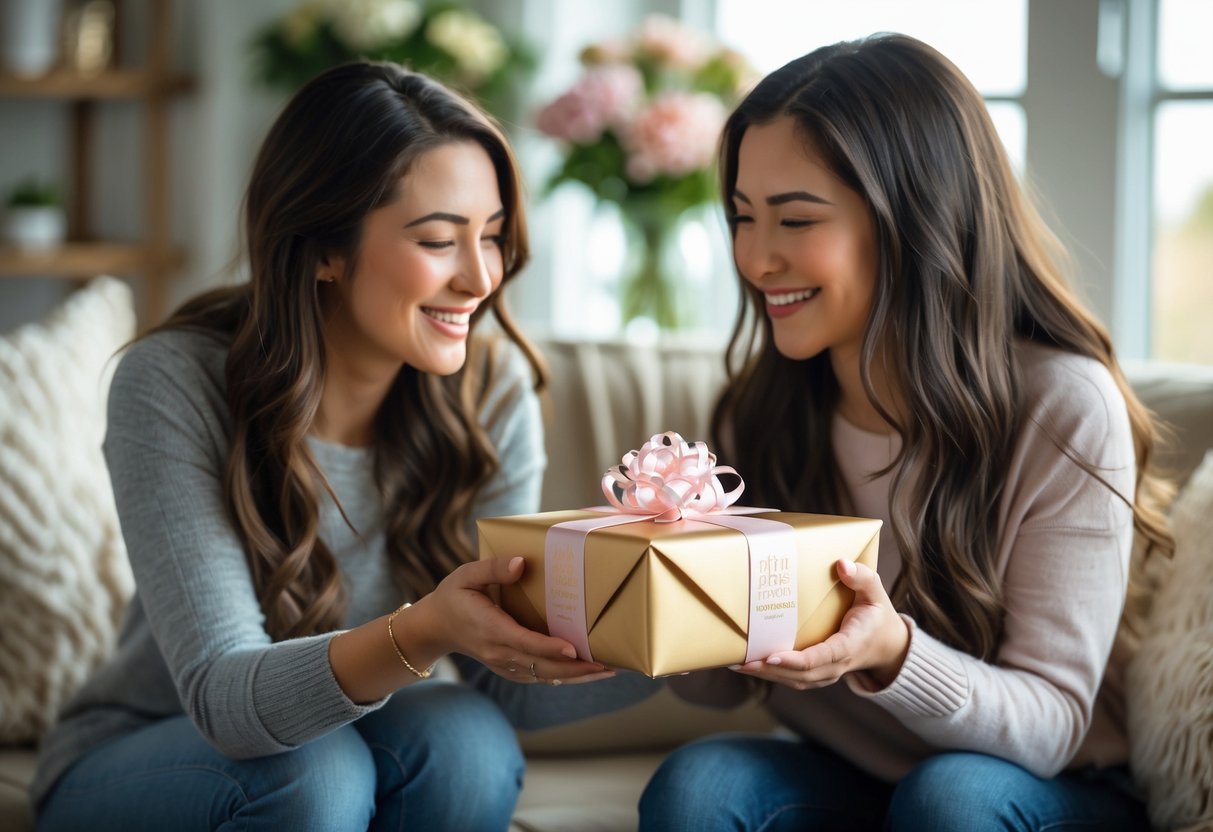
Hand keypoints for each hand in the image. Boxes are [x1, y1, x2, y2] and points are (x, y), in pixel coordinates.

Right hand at [412, 556, 614, 686]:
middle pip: (542, 665)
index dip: (549, 647)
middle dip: (576, 668)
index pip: (524, 642)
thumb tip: (522, 564)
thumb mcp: (466, 575)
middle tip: (608, 665)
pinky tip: (585, 673)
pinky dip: (563, 676)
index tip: (573, 649)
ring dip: (576, 676)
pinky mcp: (509, 668)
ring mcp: (504, 664)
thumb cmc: (453, 596)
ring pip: (544, 675)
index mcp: (490, 629)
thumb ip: (493, 569)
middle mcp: (499, 652)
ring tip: (607, 670)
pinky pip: (539, 676)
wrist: (435, 627)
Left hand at [731, 558, 908, 691]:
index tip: (772, 657)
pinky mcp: (816, 674)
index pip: (822, 657)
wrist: (885, 645)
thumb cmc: (876, 615)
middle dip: (770, 670)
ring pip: (794, 680)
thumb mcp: (876, 593)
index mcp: (849, 646)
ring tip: (736, 663)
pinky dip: (770, 674)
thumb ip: (862, 578)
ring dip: (765, 675)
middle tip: (741, 660)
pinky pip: (792, 678)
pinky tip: (748, 663)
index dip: (796, 660)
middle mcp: (836, 665)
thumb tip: (841, 565)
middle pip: (801, 674)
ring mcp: (826, 673)